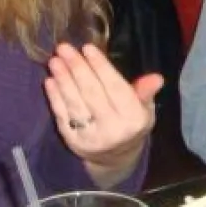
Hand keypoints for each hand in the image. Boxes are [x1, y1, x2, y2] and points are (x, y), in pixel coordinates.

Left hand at [45, 44, 161, 166]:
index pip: (116, 89)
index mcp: (134, 120)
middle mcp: (112, 130)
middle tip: (64, 48)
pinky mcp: (72, 141)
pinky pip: (62, 116)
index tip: (87, 48)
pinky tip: (50, 81)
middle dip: (77, 69)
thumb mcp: (145, 109)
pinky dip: (54, 98)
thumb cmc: (131, 124)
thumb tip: (156, 78)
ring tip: (54, 61)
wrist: (114, 157)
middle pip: (92, 94)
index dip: (101, 68)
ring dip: (63, 80)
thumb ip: (145, 92)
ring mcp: (90, 137)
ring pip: (75, 104)